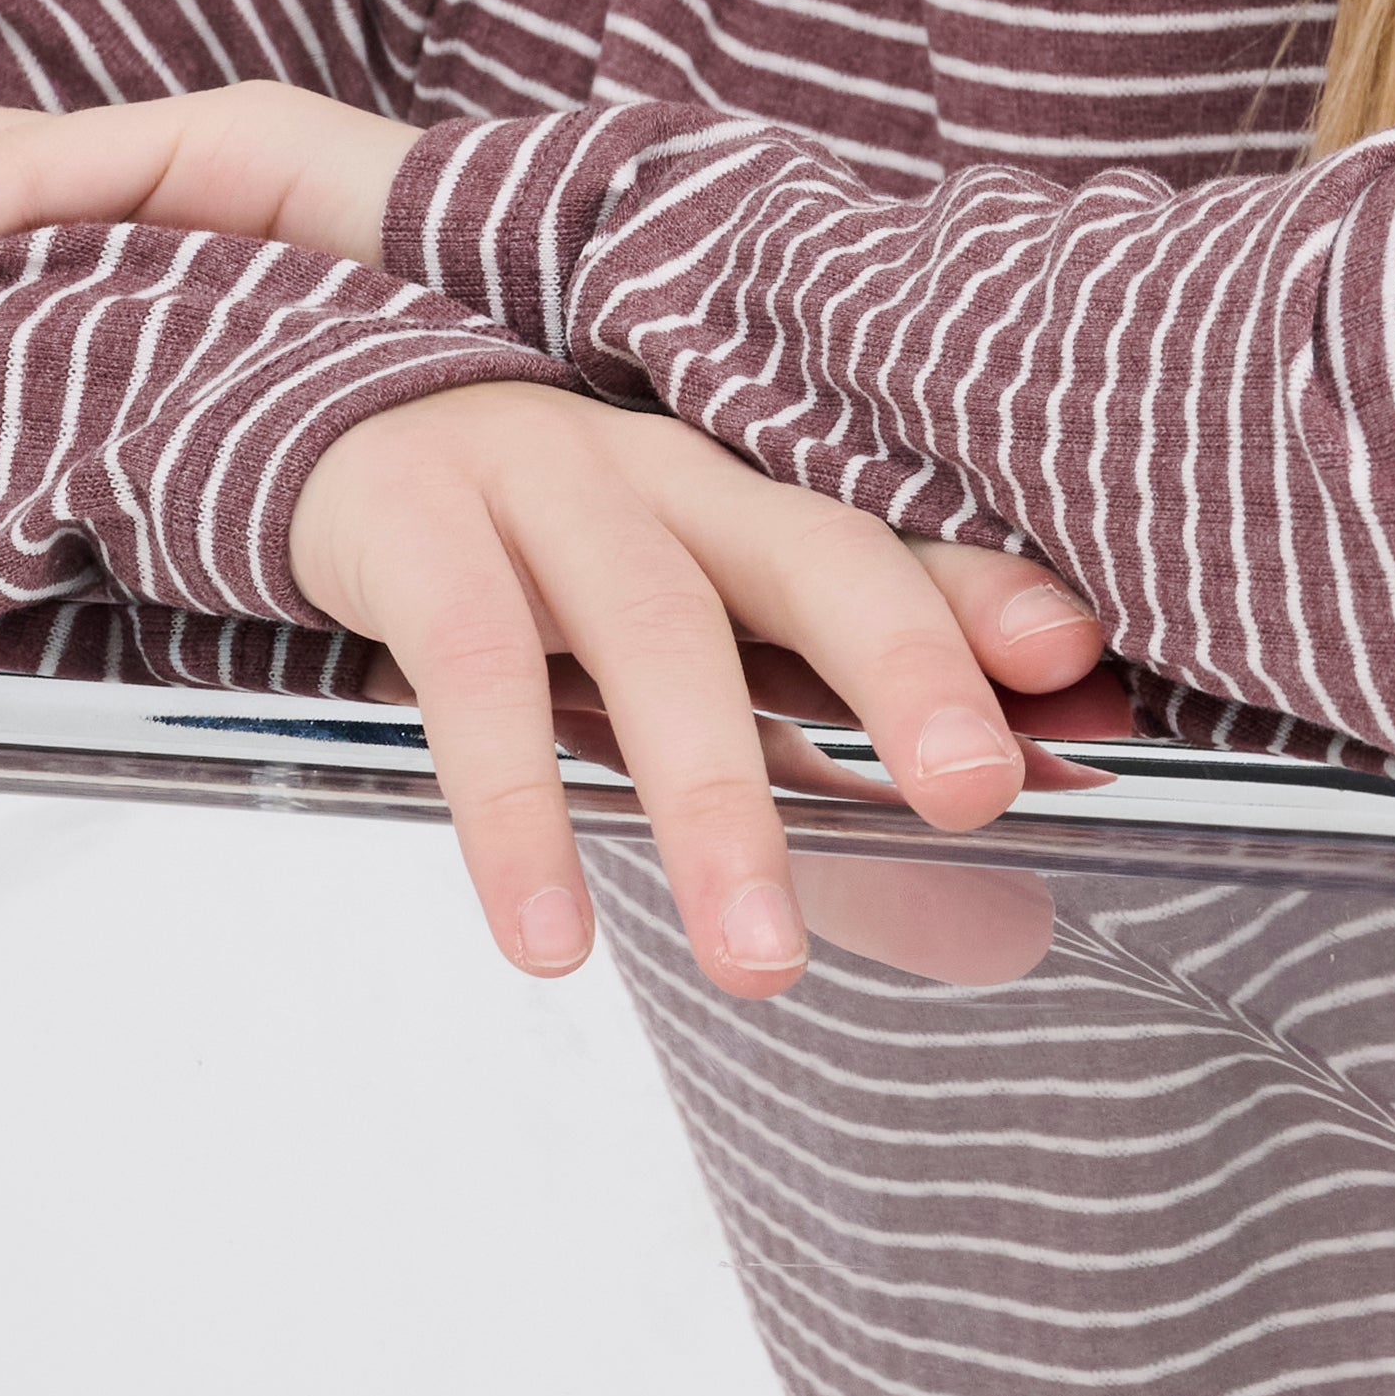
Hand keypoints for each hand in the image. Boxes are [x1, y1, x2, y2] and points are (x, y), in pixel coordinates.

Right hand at [288, 385, 1113, 997]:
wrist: (312, 430)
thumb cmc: (530, 572)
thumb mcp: (679, 666)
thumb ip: (826, 789)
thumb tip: (1012, 939)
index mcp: (752, 502)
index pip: (895, 544)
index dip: (987, 597)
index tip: (1082, 667)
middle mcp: (673, 474)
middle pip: (811, 552)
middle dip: (901, 665)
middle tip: (978, 795)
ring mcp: (543, 482)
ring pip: (653, 629)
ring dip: (713, 796)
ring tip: (760, 964)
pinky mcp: (413, 524)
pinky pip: (475, 671)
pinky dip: (515, 809)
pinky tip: (548, 936)